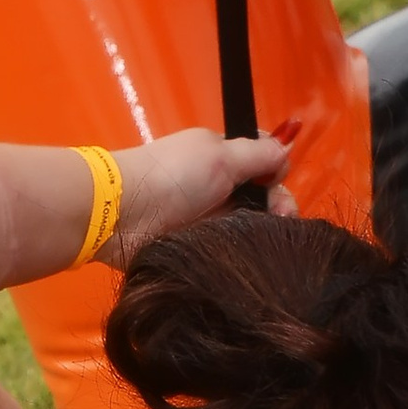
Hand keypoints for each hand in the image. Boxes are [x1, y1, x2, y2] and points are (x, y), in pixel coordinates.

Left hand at [109, 130, 291, 263]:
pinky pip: (230, 249)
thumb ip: (259, 154)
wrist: (120, 214)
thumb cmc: (173, 176)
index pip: (263, 161)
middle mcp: (217, 186)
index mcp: (221, 156)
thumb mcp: (222, 156)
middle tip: (282, 220)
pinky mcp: (197, 246)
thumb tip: (288, 150)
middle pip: (261, 196)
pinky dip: (242, 251)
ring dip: (263, 232)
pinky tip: (252, 258)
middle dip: (278, 206)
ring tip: (270, 242)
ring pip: (249, 225)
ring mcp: (207, 217)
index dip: (277, 172)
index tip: (277, 185)